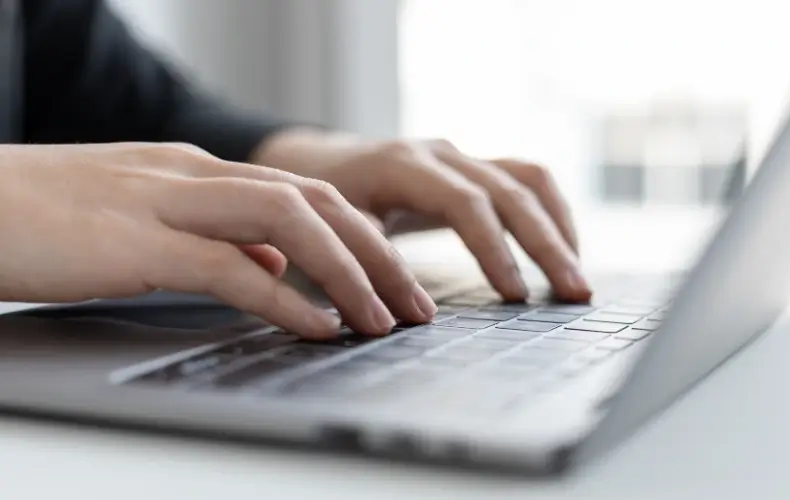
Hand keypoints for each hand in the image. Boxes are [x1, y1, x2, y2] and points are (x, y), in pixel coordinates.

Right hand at [0, 143, 436, 338]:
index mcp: (200, 172)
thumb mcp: (149, 226)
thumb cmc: (49, 220)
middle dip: (377, 254)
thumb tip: (273, 269)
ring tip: (384, 319)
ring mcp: (166, 203)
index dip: (362, 238)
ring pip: (288, 223)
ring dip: (347, 272)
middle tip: (414, 304)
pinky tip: (318, 326)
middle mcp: (195, 177)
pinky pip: (229, 266)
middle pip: (316, 203)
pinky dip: (284, 297)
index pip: (306, 195)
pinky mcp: (135, 242)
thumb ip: (216, 241)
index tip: (394, 280)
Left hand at [254, 131, 590, 301]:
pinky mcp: (474, 169)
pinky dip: (550, 214)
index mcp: (403, 165)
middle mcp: (441, 154)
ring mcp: (462, 157)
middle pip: (512, 191)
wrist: (323, 164)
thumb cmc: (323, 202)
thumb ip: (363, 260)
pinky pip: (526, 182)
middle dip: (547, 243)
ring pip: (529, 180)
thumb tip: (410, 314)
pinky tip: (561, 251)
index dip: (494, 249)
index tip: (516, 297)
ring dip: (559, 227)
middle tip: (576, 293)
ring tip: (577, 277)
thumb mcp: (330, 228)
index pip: (466, 202)